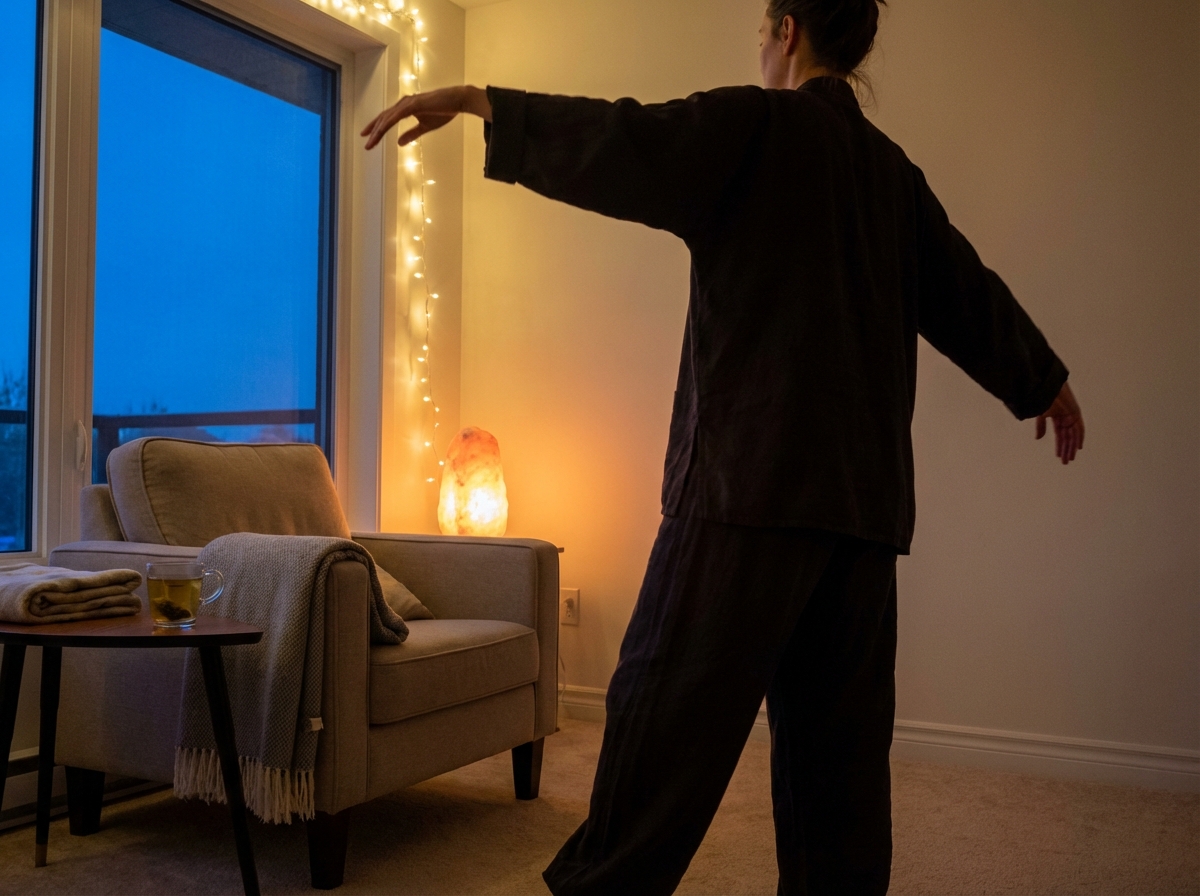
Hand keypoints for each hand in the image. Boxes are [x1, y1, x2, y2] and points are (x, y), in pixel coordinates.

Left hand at [361, 85, 491, 149]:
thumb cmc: (443, 112)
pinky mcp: (413, 104)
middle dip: (373, 131)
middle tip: (365, 143)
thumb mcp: (425, 127)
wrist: (456, 100)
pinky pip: (396, 116)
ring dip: (377, 130)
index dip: (376, 128)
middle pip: (383, 118)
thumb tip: (399, 143)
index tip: (368, 137)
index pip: (387, 119)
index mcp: (405, 108)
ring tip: (370, 142)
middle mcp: (403, 104)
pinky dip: (388, 124)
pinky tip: (381, 132)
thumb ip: (412, 134)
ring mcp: (407, 103)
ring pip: (387, 118)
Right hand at [1036, 381, 1083, 464]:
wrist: (1047, 388)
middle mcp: (1066, 419)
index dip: (1060, 446)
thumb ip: (1041, 427)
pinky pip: (1079, 428)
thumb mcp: (1041, 416)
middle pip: (1068, 438)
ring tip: (1070, 458)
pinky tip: (1078, 447)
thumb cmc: (1043, 399)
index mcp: (1057, 418)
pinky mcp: (1076, 414)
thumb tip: (1038, 438)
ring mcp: (1072, 416)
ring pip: (1073, 435)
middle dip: (1066, 449)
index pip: (1060, 436)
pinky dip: (1079, 437)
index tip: (1059, 456)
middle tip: (1066, 461)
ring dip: (1071, 447)